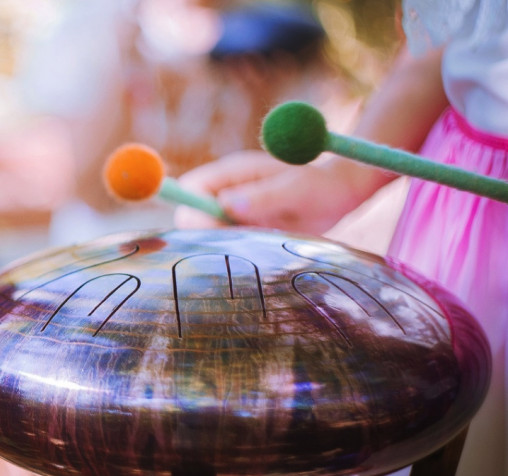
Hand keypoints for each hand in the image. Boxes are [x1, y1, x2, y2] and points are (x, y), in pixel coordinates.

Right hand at [174, 150, 367, 234]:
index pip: (191, 189)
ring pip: (204, 232)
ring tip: (258, 240)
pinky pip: (223, 242)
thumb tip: (227, 204)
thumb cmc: (320, 187)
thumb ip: (263, 197)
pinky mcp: (240, 225)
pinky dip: (234, 250)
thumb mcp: (296, 191)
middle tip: (242, 240)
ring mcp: (231, 208)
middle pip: (190, 213)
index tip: (217, 230)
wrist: (338, 194)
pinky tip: (260, 246)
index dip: (193, 211)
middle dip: (206, 232)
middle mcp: (226, 188)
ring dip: (222, 244)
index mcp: (232, 172)